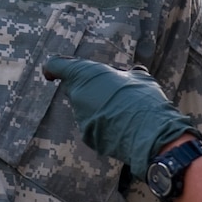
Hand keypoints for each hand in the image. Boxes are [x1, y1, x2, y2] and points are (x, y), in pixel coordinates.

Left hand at [44, 57, 194, 172]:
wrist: (148, 133)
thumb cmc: (142, 98)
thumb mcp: (140, 78)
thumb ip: (128, 74)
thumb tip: (135, 72)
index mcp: (84, 74)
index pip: (55, 65)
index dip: (53, 67)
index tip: (53, 73)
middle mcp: (77, 95)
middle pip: (74, 87)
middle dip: (88, 88)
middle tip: (112, 90)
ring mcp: (81, 117)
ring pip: (85, 107)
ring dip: (98, 106)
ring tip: (124, 110)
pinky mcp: (88, 136)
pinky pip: (93, 125)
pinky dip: (104, 124)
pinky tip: (123, 125)